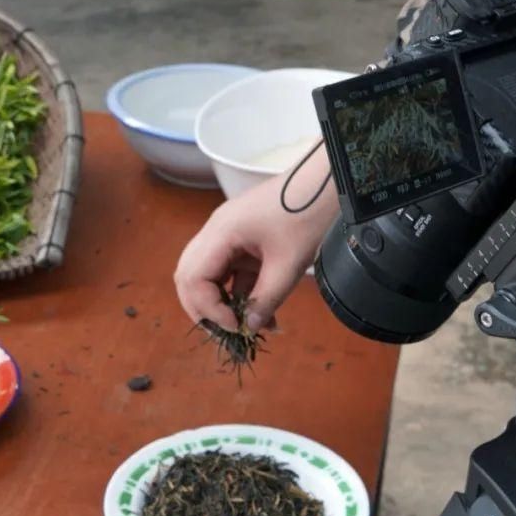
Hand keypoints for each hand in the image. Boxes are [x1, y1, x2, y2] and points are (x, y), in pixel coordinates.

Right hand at [174, 151, 337, 332]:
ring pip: (208, 276)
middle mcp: (215, 232)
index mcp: (220, 233)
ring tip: (246, 326)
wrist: (325, 184)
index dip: (209, 309)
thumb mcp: (288, 265)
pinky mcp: (241, 239)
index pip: (192, 279)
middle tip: (230, 331)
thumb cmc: (306, 215)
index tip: (236, 325)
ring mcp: (226, 234)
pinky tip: (260, 312)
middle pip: (189, 277)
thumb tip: (250, 328)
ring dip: (222, 303)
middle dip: (205, 308)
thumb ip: (266, 300)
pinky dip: (239, 293)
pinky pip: (230, 271)